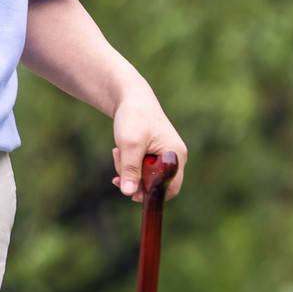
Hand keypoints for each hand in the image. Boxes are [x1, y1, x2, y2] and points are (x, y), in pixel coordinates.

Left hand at [111, 83, 186, 202]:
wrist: (131, 96)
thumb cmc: (134, 117)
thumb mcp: (130, 145)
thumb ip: (130, 169)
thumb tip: (129, 194)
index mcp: (175, 155)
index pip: (170, 188)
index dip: (151, 194)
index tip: (131, 192)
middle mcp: (174, 157)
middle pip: (157, 184)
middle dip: (135, 180)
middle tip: (119, 168)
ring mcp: (166, 155)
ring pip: (147, 177)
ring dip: (129, 170)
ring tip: (117, 152)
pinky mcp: (156, 153)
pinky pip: (143, 168)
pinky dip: (130, 165)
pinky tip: (119, 153)